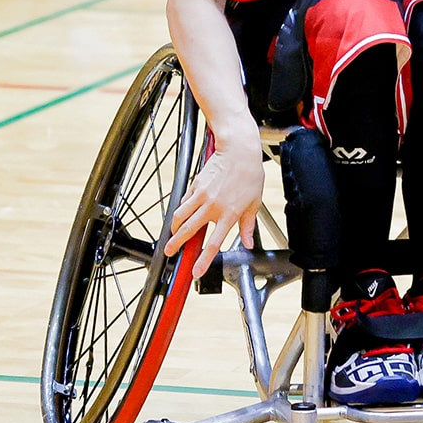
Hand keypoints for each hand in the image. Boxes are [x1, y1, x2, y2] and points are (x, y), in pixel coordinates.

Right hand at [165, 126, 264, 280]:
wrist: (239, 150)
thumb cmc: (250, 175)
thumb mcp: (254, 203)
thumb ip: (248, 226)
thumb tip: (248, 243)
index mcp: (229, 214)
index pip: (213, 244)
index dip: (203, 260)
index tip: (195, 271)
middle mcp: (213, 207)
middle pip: (188, 231)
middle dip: (175, 244)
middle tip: (169, 252)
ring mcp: (202, 196)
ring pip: (180, 216)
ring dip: (173, 228)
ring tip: (171, 235)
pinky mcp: (195, 185)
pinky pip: (183, 202)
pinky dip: (180, 210)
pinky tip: (181, 215)